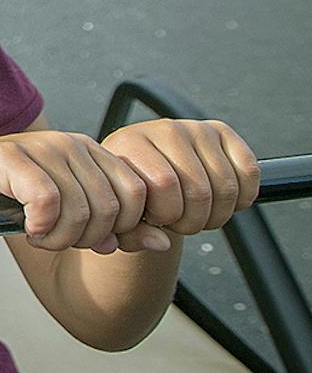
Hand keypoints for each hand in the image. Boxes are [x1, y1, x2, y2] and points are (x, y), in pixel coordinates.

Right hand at [0, 130, 159, 253]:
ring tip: (38, 235)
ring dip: (58, 237)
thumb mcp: (73, 218)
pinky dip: (39, 225)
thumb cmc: (15, 200)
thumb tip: (165, 242)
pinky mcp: (11, 155)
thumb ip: (117, 229)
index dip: (117, 230)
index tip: (86, 239)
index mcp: (94, 153)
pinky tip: (25, 226)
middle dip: (85, 238)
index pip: (135, 197)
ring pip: (79, 208)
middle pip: (109, 208)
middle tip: (56, 240)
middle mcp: (73, 144)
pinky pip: (46, 201)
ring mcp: (43, 145)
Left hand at [102, 119, 259, 235]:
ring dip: (216, 214)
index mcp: (130, 143)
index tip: (156, 218)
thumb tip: (162, 243)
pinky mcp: (221, 132)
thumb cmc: (131, 193)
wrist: (142, 167)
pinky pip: (249, 170)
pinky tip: (220, 201)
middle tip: (179, 221)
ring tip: (195, 213)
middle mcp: (164, 130)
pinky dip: (243, 197)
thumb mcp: (122, 215)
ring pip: (226, 186)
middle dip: (192, 221)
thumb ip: (133, 234)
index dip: (166, 214)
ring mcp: (195, 129)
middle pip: (199, 190)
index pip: (164, 184)